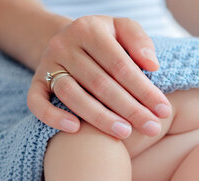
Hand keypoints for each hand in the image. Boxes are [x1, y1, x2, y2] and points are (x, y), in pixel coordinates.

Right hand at [27, 15, 171, 138]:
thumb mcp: (123, 29)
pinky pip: (36, 102)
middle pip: (100, 83)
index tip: (164, 110)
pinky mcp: (35, 83)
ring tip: (125, 133)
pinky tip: (75, 129)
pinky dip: (53, 117)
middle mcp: (64, 45)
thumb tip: (152, 65)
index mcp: (88, 29)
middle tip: (151, 128)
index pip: (121, 65)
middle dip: (129, 109)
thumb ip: (139, 41)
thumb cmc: (105, 40)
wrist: (66, 40)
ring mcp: (46, 65)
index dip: (144, 90)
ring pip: (71, 95)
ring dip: (99, 117)